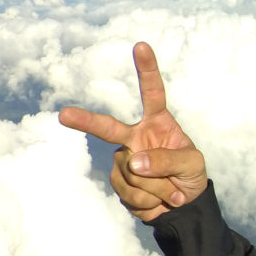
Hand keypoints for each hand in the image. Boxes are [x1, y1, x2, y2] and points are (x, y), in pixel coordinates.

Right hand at [58, 42, 206, 221]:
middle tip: (64, 115)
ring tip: (170, 191)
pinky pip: (129, 191)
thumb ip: (168, 160)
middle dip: (85, 121)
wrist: (181, 210)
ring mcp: (123, 159)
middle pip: (108, 127)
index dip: (147, 70)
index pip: (152, 93)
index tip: (140, 45)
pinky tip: (156, 200)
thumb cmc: (189, 176)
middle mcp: (135, 137)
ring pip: (131, 171)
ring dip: (155, 187)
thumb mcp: (191, 165)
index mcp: (157, 123)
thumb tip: (133, 161)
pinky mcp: (118, 181)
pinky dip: (148, 200)